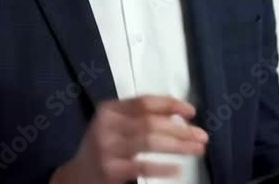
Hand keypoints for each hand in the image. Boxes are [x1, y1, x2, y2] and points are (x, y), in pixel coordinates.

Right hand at [50, 94, 208, 183]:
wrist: (77, 176)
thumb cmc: (105, 146)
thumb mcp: (116, 125)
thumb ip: (140, 117)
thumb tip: (181, 118)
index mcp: (110, 109)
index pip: (145, 102)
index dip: (171, 104)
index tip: (192, 112)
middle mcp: (106, 125)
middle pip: (150, 122)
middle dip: (180, 129)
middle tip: (202, 136)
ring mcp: (106, 148)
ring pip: (149, 141)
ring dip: (178, 145)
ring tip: (197, 149)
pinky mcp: (110, 170)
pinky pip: (142, 166)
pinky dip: (163, 167)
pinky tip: (178, 169)